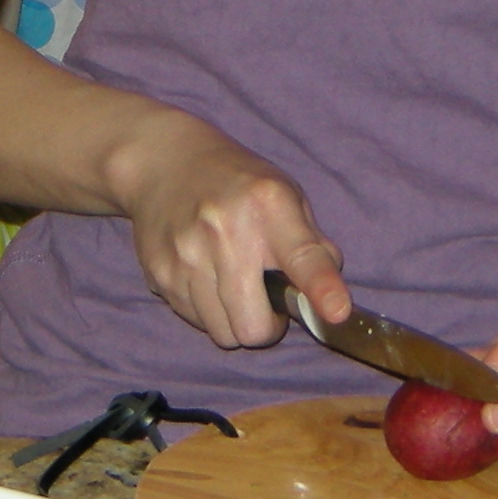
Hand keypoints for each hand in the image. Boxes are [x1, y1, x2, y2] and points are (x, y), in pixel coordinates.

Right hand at [103, 108, 348, 352]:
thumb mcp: (286, 195)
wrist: (164, 164)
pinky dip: (207, 311)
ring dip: (235, 320)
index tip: (337, 312)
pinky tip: (206, 277)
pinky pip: (196, 322)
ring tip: (234, 285)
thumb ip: (312, 245)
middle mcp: (226, 231)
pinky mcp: (160, 273)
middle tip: (267, 302)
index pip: (302, 257)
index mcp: (269, 204)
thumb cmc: (237, 183)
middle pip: (253, 325)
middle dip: (266, 326)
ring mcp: (188, 255)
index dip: (321, 289)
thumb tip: (329, 298)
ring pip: (223, 334)